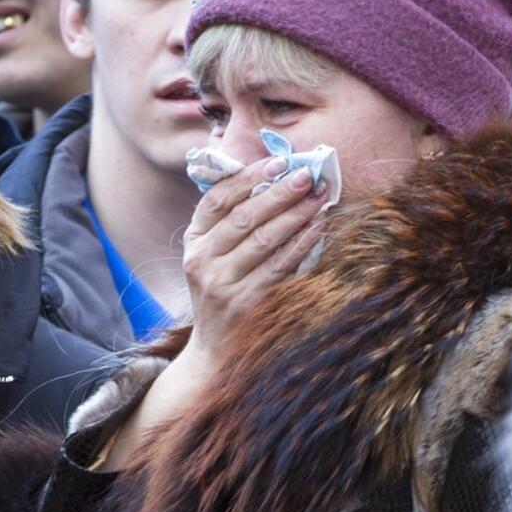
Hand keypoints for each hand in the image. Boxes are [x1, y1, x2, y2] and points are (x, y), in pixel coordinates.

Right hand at [181, 157, 326, 362]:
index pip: (216, 200)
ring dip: (295, 215)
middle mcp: (202, 261)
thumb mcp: (210, 256)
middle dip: (279, 193)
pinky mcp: (246, 303)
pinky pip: (279, 266)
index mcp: (192, 242)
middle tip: (307, 176)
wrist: (215, 347)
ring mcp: (222, 284)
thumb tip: (270, 179)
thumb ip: (228, 222)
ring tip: (318, 198)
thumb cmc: (220, 290)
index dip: (248, 178)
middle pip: (243, 217)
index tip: (278, 163)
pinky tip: (317, 228)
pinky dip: (301, 244)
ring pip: (264, 240)